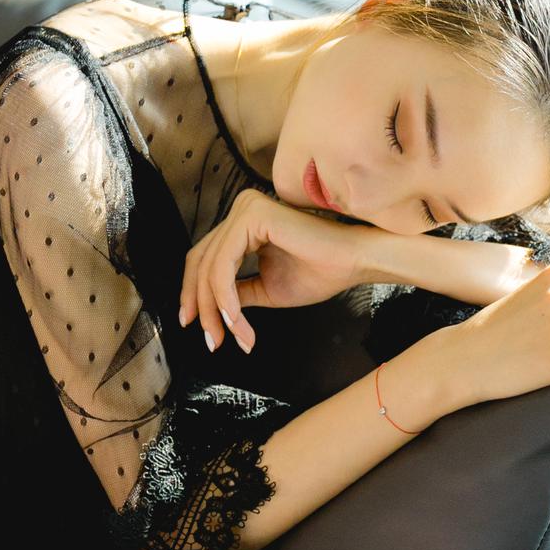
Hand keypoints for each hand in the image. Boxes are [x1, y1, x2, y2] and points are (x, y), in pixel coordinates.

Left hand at [178, 189, 374, 352]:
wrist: (355, 262)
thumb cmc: (321, 272)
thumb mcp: (266, 289)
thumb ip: (237, 293)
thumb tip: (211, 310)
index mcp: (244, 224)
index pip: (205, 259)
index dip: (194, 294)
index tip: (196, 326)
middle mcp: (242, 210)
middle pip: (201, 262)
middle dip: (202, 306)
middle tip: (212, 340)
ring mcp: (245, 209)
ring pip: (209, 267)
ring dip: (216, 309)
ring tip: (232, 337)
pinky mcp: (253, 216)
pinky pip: (224, 265)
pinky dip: (226, 298)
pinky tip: (237, 321)